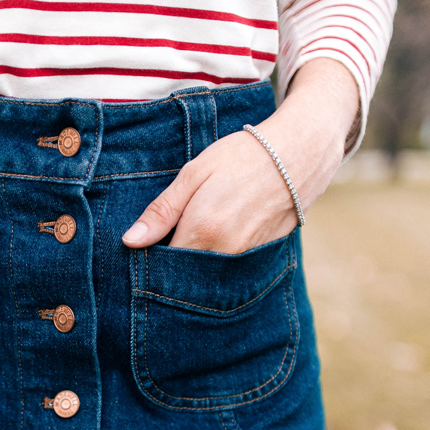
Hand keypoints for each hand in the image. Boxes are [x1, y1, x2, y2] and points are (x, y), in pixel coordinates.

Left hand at [122, 59, 360, 254]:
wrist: (299, 153)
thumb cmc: (242, 157)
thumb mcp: (194, 174)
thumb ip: (161, 211)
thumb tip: (130, 242)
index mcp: (202, 231)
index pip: (163, 265)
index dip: (151, 259)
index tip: (144, 250)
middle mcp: (225, 253)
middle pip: (186, 276)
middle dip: (172, 269)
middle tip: (167, 244)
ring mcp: (247, 258)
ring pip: (209, 275)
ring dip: (195, 266)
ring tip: (194, 238)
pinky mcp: (263, 257)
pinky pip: (231, 270)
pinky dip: (219, 262)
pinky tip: (217, 242)